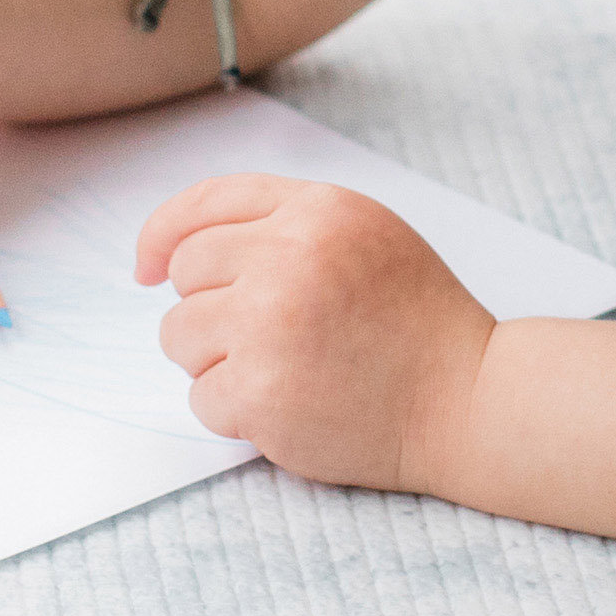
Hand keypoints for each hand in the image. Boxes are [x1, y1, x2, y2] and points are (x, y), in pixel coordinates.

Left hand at [136, 175, 495, 492]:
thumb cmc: (414, 322)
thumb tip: (172, 254)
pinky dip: (235, 412)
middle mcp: (289, 257)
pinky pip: (200, 397)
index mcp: (317, 210)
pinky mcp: (261, 392)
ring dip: (217, 361)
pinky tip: (291, 406)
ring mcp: (270, 326)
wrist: (468, 400)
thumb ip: (284, 224)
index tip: (147, 268)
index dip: (162, 236)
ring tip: (285, 370)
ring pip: (179, 336)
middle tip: (265, 337)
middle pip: (184, 272)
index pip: (204, 204)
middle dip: (209, 308)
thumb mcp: (364, 235)